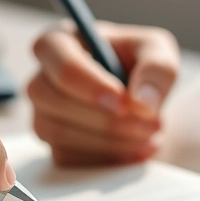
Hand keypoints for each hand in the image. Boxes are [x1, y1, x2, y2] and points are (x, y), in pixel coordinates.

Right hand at [28, 21, 179, 165]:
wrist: (141, 102)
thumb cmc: (142, 66)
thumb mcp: (158, 52)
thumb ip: (157, 69)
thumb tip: (142, 103)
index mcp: (59, 42)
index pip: (60, 63)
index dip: (90, 85)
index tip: (125, 103)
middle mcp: (41, 78)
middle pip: (53, 99)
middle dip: (106, 119)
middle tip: (152, 124)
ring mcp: (42, 114)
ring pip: (59, 132)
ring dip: (110, 141)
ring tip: (151, 136)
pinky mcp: (51, 144)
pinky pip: (67, 157)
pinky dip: (106, 158)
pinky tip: (137, 149)